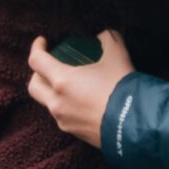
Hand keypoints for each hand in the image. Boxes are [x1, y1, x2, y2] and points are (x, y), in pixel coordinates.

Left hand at [27, 30, 134, 147]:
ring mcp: (63, 120)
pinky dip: (66, 105)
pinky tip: (82, 101)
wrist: (135, 124)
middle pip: (34, 85)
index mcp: (62, 80)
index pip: (37, 61)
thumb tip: (103, 36)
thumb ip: (108, 40)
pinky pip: (62, 116)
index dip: (37, 47)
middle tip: (50, 64)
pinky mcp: (73, 133)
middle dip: (38, 72)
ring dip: (52, 90)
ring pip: (47, 103)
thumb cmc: (121, 87)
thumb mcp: (118, 55)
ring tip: (70, 84)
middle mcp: (57, 102)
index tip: (43, 41)